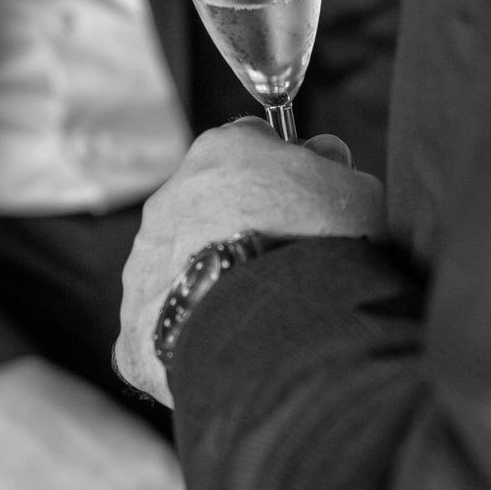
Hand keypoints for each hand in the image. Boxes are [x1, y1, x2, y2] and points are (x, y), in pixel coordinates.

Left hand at [116, 119, 385, 404]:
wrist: (271, 325)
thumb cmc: (318, 248)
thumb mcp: (356, 191)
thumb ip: (336, 166)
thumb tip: (326, 154)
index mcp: (222, 150)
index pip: (250, 143)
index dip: (283, 169)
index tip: (308, 196)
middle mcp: (172, 196)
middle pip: (211, 202)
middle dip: (244, 224)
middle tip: (288, 260)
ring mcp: (147, 259)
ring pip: (183, 261)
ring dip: (215, 277)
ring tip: (261, 310)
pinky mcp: (134, 320)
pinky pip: (165, 321)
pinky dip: (192, 331)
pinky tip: (229, 346)